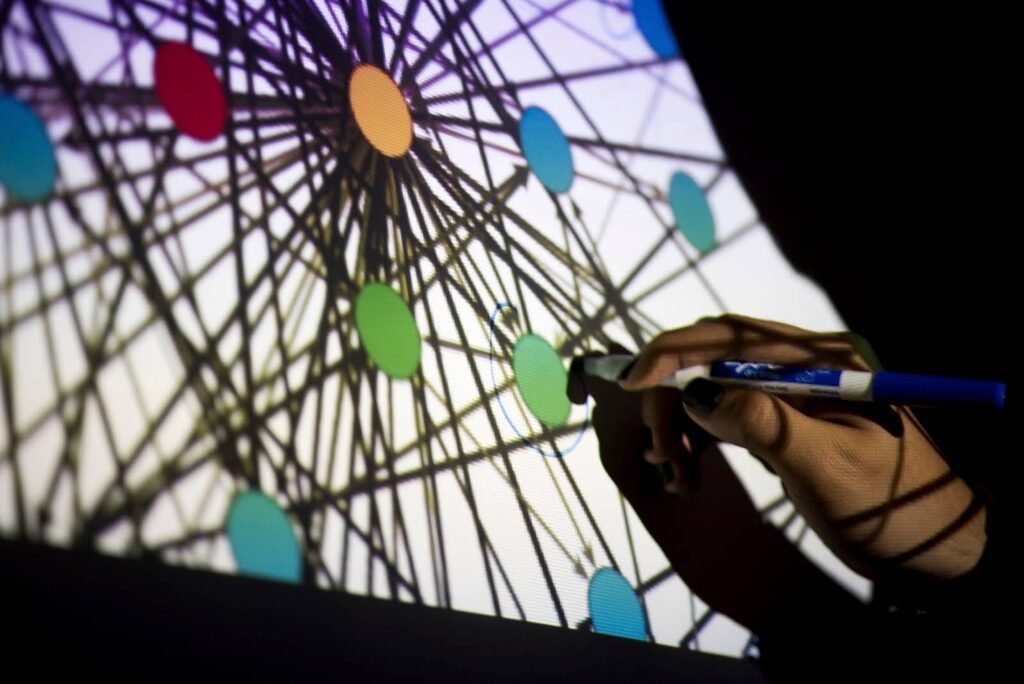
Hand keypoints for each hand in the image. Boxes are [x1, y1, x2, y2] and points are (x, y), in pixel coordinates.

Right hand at [569, 343, 867, 638]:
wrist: (929, 546)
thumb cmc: (890, 506)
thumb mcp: (826, 466)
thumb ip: (764, 423)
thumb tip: (696, 394)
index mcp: (822, 359)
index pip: (733, 337)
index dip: (676, 352)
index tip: (633, 381)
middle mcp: (802, 364)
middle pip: (712, 358)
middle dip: (672, 398)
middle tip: (659, 451)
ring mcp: (789, 392)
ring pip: (709, 388)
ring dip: (679, 424)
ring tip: (673, 471)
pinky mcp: (780, 419)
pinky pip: (722, 415)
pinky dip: (695, 438)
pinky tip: (683, 470)